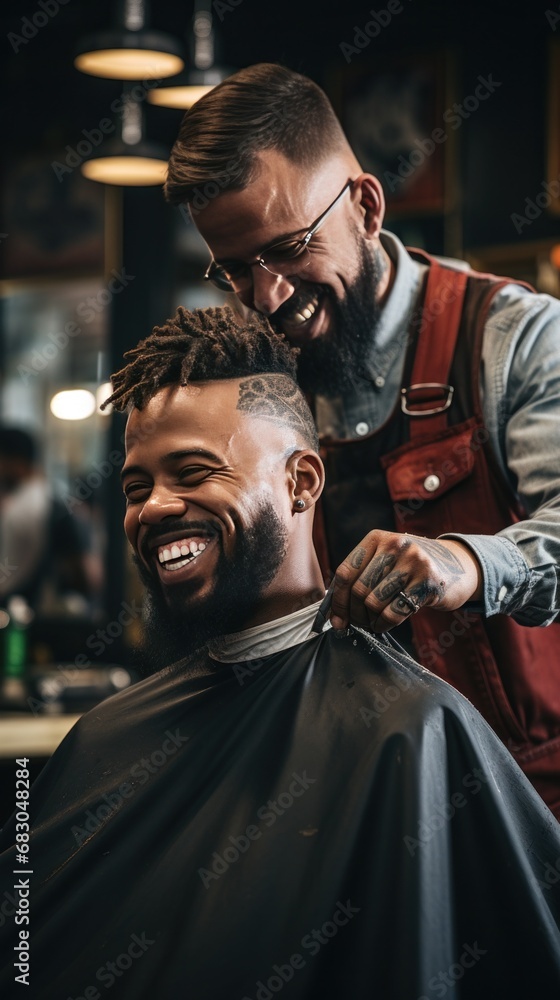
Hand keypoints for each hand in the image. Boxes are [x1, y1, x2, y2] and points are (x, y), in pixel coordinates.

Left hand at [329, 530, 482, 632]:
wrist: (456, 565)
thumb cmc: (409, 569)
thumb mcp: (385, 561)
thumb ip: (359, 578)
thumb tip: (333, 614)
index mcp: (377, 538)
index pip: (346, 572)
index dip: (337, 600)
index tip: (335, 620)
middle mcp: (395, 546)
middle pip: (358, 589)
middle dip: (354, 613)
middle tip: (357, 623)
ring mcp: (414, 563)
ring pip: (374, 602)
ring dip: (369, 620)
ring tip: (372, 623)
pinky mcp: (428, 583)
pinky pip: (394, 612)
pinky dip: (384, 624)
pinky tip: (384, 624)